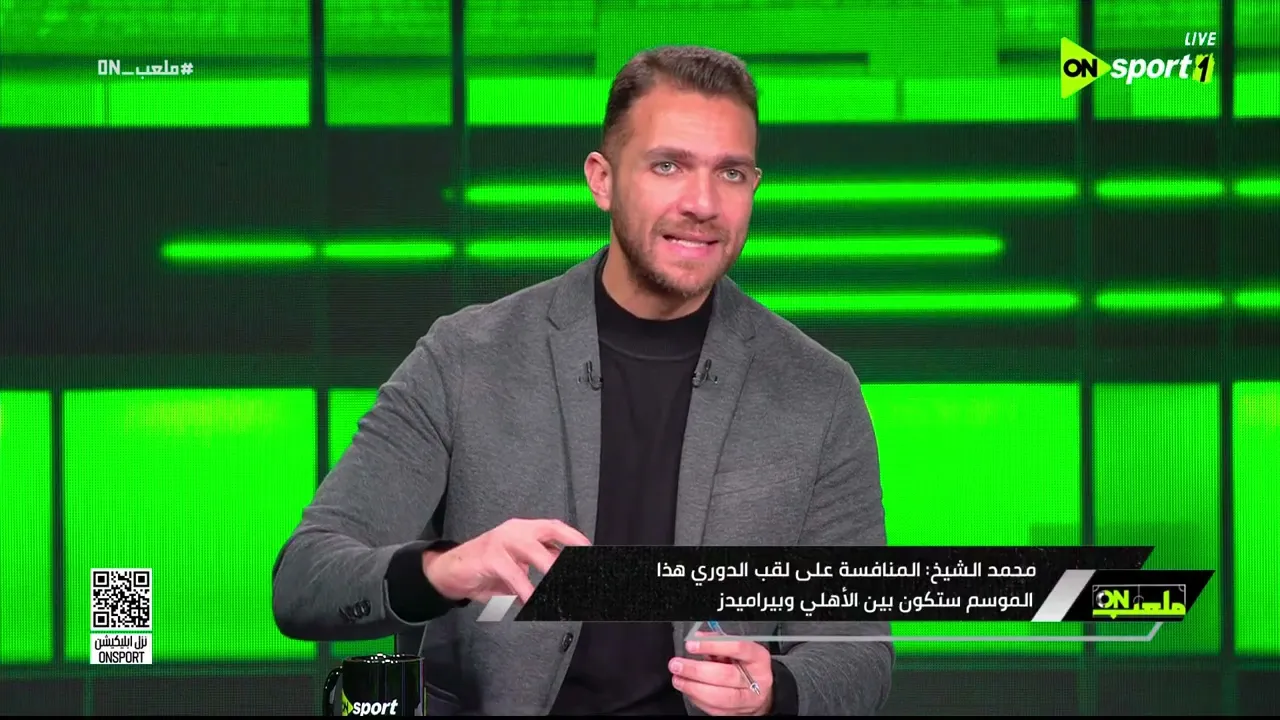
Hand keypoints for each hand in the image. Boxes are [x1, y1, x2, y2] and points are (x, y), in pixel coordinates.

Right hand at [422, 518, 589, 603]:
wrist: (449, 571)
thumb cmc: (487, 570)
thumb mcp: (518, 569)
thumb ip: (539, 570)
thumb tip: (567, 582)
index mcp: (524, 529)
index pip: (555, 528)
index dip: (574, 538)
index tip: (592, 552)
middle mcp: (515, 530)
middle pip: (549, 532)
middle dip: (570, 548)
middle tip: (583, 569)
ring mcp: (502, 541)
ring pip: (533, 551)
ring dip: (551, 570)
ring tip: (561, 589)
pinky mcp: (489, 557)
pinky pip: (513, 574)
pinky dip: (525, 589)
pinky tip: (531, 602)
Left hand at [669, 631, 772, 715]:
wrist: (759, 690)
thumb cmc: (747, 665)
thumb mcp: (738, 649)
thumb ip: (719, 641)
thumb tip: (698, 637)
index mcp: (758, 658)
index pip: (737, 648)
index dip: (712, 645)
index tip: (692, 645)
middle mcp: (757, 680)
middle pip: (726, 675)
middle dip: (696, 670)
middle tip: (677, 665)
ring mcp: (748, 699)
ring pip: (720, 696)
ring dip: (693, 687)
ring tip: (678, 679)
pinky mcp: (737, 713)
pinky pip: (715, 709)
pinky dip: (697, 699)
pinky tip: (688, 690)